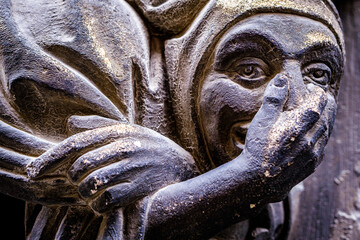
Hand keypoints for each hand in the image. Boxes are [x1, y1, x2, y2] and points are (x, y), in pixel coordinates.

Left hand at [27, 123, 198, 212]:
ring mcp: (132, 170)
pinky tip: (103, 201)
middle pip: (80, 165)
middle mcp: (124, 149)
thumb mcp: (127, 129)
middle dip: (72, 177)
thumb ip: (98, 124)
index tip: (34, 171)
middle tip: (77, 181)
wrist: (180, 164)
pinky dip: (97, 205)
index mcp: (117, 132)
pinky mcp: (138, 191)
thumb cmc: (148, 146)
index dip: (50, 158)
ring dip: (84, 192)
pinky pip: (105, 202)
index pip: (76, 144)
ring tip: (90, 191)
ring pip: (90, 185)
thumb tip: (70, 123)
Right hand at [243, 74, 331, 197]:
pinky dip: (323, 138)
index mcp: (299, 126)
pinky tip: (318, 137)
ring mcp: (311, 155)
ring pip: (326, 134)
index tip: (314, 88)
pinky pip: (322, 148)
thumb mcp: (262, 120)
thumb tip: (282, 79)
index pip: (317, 105)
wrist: (257, 181)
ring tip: (324, 114)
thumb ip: (274, 99)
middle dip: (327, 106)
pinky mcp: (310, 167)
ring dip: (327, 121)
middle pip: (326, 118)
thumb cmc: (257, 149)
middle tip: (325, 97)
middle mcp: (310, 140)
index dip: (317, 94)